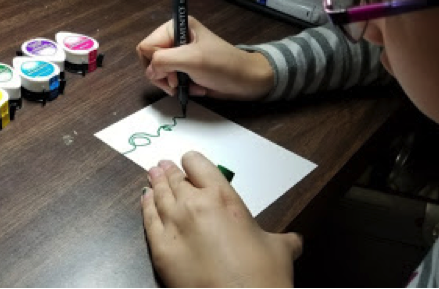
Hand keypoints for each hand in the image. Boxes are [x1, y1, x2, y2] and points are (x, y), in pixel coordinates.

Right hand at [136, 17, 273, 99]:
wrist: (247, 81)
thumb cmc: (222, 66)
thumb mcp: (191, 60)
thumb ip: (164, 61)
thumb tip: (150, 71)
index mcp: (177, 26)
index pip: (146, 46)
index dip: (155, 63)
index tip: (172, 73)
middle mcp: (177, 38)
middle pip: (150, 59)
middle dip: (163, 75)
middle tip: (178, 83)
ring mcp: (181, 54)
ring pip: (159, 72)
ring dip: (173, 83)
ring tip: (189, 86)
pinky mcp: (186, 68)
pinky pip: (171, 79)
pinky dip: (182, 87)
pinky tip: (197, 88)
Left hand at [142, 151, 301, 287]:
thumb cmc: (262, 276)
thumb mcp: (280, 250)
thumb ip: (284, 239)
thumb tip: (295, 242)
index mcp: (223, 197)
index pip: (198, 165)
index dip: (192, 162)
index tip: (190, 163)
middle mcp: (194, 203)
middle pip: (176, 179)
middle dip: (170, 171)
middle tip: (164, 165)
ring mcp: (174, 224)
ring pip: (159, 194)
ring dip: (156, 182)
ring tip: (152, 174)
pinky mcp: (159, 247)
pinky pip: (148, 218)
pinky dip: (146, 205)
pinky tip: (144, 198)